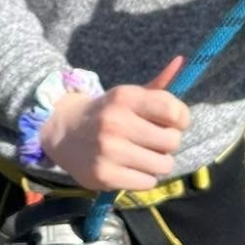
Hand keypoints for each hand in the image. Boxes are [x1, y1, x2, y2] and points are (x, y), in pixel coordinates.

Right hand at [38, 58, 188, 190]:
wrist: (62, 133)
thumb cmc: (106, 114)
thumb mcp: (127, 96)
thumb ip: (157, 87)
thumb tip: (182, 62)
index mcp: (124, 97)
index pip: (174, 111)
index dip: (181, 119)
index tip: (172, 122)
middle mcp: (115, 122)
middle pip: (172, 141)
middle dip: (167, 143)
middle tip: (152, 141)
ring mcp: (108, 150)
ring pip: (163, 165)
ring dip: (157, 163)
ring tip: (142, 156)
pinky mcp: (104, 175)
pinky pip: (147, 183)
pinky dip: (143, 178)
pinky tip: (129, 168)